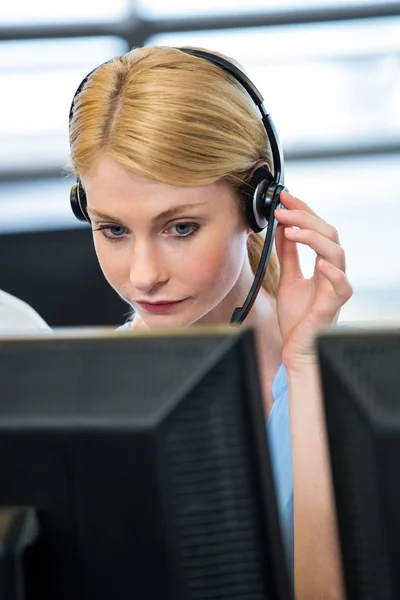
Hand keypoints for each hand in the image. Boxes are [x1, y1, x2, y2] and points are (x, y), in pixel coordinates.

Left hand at [274, 190, 352, 370]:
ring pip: (336, 253)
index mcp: (323, 263)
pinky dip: (333, 273)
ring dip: (313, 238)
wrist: (295, 347)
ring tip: (290, 230)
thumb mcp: (289, 278)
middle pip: (329, 234)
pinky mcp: (333, 305)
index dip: (304, 211)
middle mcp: (332, 271)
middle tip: (282, 210)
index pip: (318, 229)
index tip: (285, 197)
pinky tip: (319, 264)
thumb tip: (282, 228)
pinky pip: (342, 286)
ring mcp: (334, 287)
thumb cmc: (297, 318)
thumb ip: (288, 255)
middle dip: (305, 218)